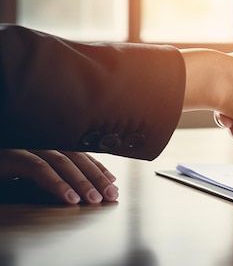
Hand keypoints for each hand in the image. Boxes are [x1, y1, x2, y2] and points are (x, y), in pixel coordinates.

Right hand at [0, 149, 117, 203]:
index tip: (114, 182)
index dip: (97, 166)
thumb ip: (49, 177)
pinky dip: (57, 184)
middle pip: (75, 156)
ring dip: (82, 181)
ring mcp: (22, 146)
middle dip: (97, 176)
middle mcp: (35, 141)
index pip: (77, 152)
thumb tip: (77, 189)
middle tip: (113, 194)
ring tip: (95, 199)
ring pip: (61, 161)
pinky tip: (70, 199)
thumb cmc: (0, 170)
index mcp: (42, 143)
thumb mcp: (25, 176)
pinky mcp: (9, 156)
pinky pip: (38, 169)